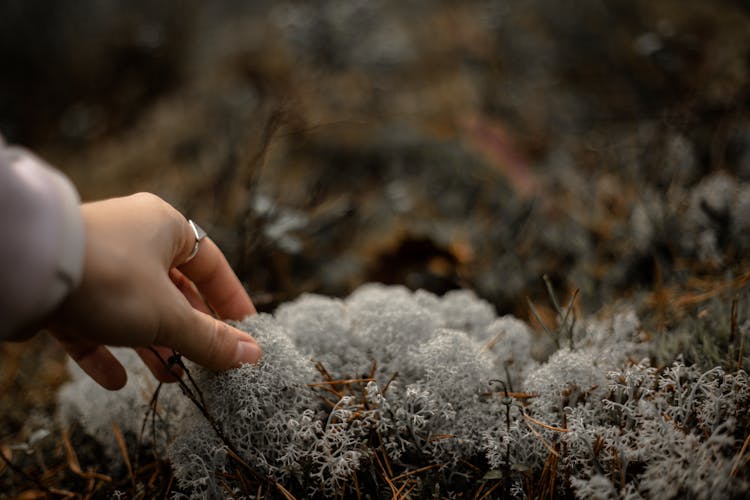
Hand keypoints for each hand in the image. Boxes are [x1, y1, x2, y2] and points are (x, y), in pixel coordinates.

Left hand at [49, 193, 261, 389]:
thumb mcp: (169, 316)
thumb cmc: (111, 279)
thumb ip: (210, 339)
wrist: (24, 271)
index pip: (211, 265)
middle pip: (174, 290)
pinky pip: (95, 322)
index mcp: (165, 228)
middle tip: (207, 361)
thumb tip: (253, 356)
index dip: (231, 300)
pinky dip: (108, 352)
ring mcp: (97, 263)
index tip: (245, 331)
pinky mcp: (65, 289)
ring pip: (136, 308)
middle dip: (190, 330)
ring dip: (154, 345)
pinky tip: (118, 381)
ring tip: (171, 377)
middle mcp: (133, 239)